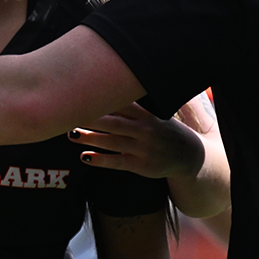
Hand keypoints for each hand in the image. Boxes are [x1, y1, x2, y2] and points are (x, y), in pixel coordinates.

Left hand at [70, 104, 203, 178]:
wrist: (189, 156)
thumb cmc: (164, 131)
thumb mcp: (155, 114)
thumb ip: (133, 107)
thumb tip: (105, 93)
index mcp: (146, 114)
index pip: (121, 104)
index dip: (101, 100)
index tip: (81, 94)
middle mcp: (144, 129)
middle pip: (113, 122)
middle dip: (90, 118)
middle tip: (68, 114)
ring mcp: (143, 148)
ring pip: (112, 142)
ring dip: (91, 138)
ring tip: (72, 134)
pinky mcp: (141, 165)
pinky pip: (117, 161)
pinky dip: (100, 160)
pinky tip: (84, 157)